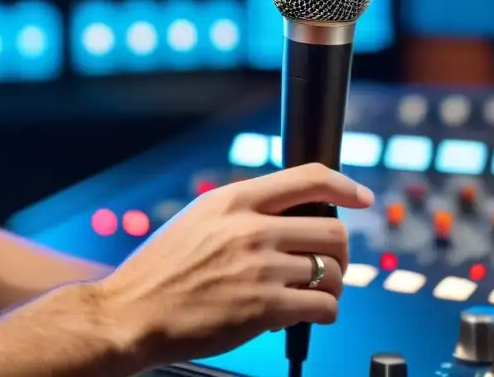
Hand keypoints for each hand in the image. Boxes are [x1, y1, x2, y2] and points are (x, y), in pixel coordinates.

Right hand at [92, 163, 373, 365]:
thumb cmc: (162, 270)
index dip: (344, 186)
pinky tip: (307, 315)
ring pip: (332, 271)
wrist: (131, 313)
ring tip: (317, 293)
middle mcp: (252, 228)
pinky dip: (324, 312)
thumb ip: (243, 210)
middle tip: (332, 263)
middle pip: (333, 230)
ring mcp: (260, 268)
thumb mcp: (199, 218)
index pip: (308, 178)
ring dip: (334, 285)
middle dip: (341, 250)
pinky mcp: (265, 308)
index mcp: (236, 200)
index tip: (362, 197)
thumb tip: (289, 213)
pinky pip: (322, 306)